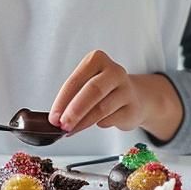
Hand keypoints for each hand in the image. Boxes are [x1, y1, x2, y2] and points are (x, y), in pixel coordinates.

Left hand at [47, 50, 182, 138]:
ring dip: (83, 122)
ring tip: (72, 129)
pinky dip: (99, 124)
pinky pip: (111, 119)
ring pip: (102, 108)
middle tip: (63, 125)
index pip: (76, 80)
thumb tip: (58, 118)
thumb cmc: (104, 91)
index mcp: (97, 60)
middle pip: (92, 90)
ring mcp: (126, 89)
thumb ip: (72, 98)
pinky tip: (96, 124)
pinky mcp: (133, 108)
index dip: (62, 100)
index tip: (54, 117)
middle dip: (75, 111)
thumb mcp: (86, 86)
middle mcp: (114, 71)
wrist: (136, 98)